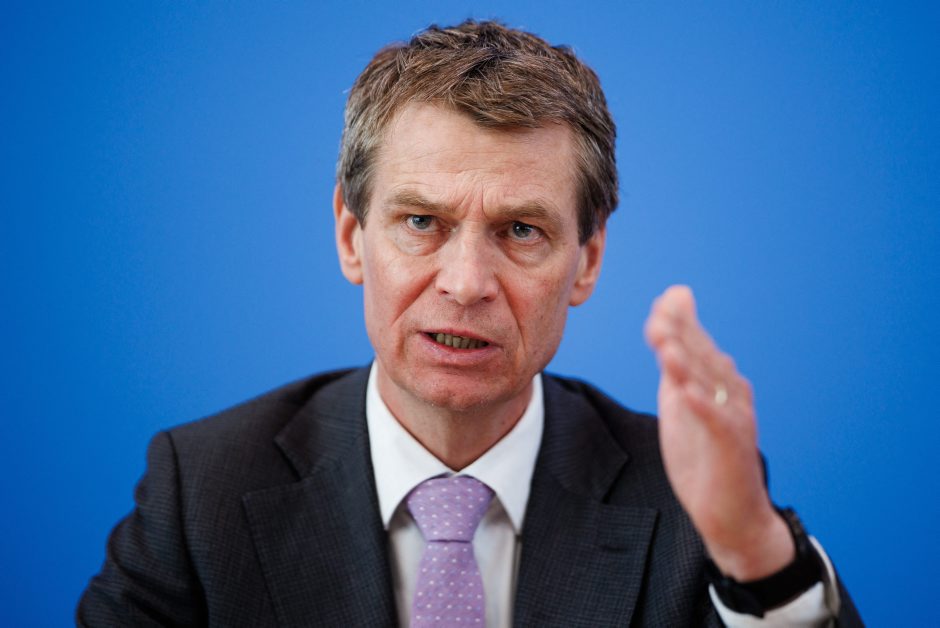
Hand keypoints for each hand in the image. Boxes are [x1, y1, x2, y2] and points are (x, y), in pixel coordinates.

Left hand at [644, 285, 793, 579]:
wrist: (732, 514)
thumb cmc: (704, 455)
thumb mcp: (681, 404)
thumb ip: (672, 366)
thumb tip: (662, 328)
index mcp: (717, 382)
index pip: (696, 344)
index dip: (680, 321)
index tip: (665, 298)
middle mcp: (730, 394)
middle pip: (703, 357)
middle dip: (681, 333)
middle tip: (661, 311)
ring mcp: (734, 420)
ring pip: (709, 386)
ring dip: (688, 364)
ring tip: (666, 344)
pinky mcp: (732, 448)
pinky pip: (717, 424)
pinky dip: (703, 407)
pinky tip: (686, 393)